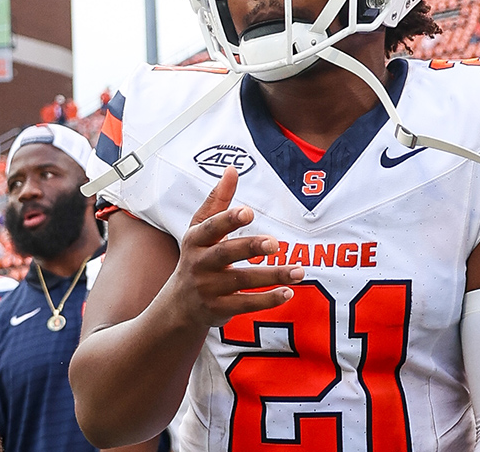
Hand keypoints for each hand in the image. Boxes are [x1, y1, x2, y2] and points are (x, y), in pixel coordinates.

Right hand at [161, 167, 302, 328]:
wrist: (180, 303)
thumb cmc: (197, 257)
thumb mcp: (200, 229)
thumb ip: (217, 201)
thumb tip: (232, 169)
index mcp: (195, 239)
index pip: (210, 227)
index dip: (228, 219)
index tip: (248, 211)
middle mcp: (199, 263)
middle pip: (225, 254)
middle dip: (250, 247)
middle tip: (274, 243)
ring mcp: (208, 288)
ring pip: (241, 281)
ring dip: (271, 276)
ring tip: (298, 271)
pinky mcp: (219, 309)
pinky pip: (245, 305)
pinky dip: (267, 300)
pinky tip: (288, 292)